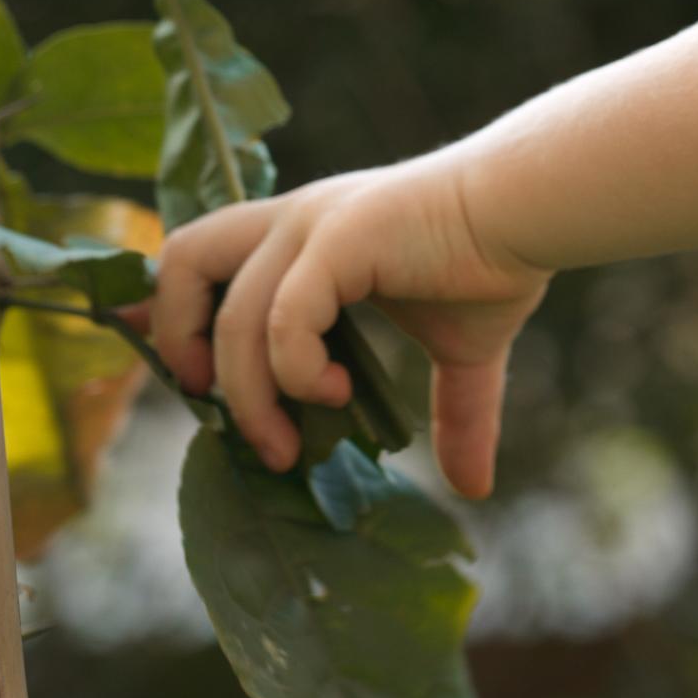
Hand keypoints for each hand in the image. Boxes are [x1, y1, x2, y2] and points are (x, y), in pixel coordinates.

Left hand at [139, 152, 553, 498]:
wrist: (531, 210)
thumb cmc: (495, 262)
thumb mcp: (460, 352)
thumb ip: (453, 413)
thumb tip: (475, 487)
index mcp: (302, 235)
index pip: (199, 257)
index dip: (166, 308)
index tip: (168, 368)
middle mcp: (292, 221)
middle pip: (183, 261)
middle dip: (178, 339)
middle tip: (210, 403)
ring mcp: (311, 226)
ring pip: (233, 319)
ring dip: (251, 396)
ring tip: (291, 442)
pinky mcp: (338, 240)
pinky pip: (284, 319)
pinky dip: (295, 370)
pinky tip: (335, 392)